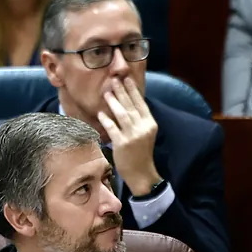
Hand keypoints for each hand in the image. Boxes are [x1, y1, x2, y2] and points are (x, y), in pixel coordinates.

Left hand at [97, 78, 159, 194]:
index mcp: (150, 123)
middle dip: (122, 92)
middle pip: (131, 106)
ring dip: (113, 102)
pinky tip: (101, 113)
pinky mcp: (122, 144)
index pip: (141, 103)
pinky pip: (112, 129)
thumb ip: (139, 119)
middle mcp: (143, 128)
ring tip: (107, 92)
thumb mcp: (145, 133)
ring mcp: (133, 136)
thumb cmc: (141, 152)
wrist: (141, 173)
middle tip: (114, 80)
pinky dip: (106, 120)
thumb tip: (128, 102)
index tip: (127, 79)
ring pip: (122, 115)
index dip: (133, 90)